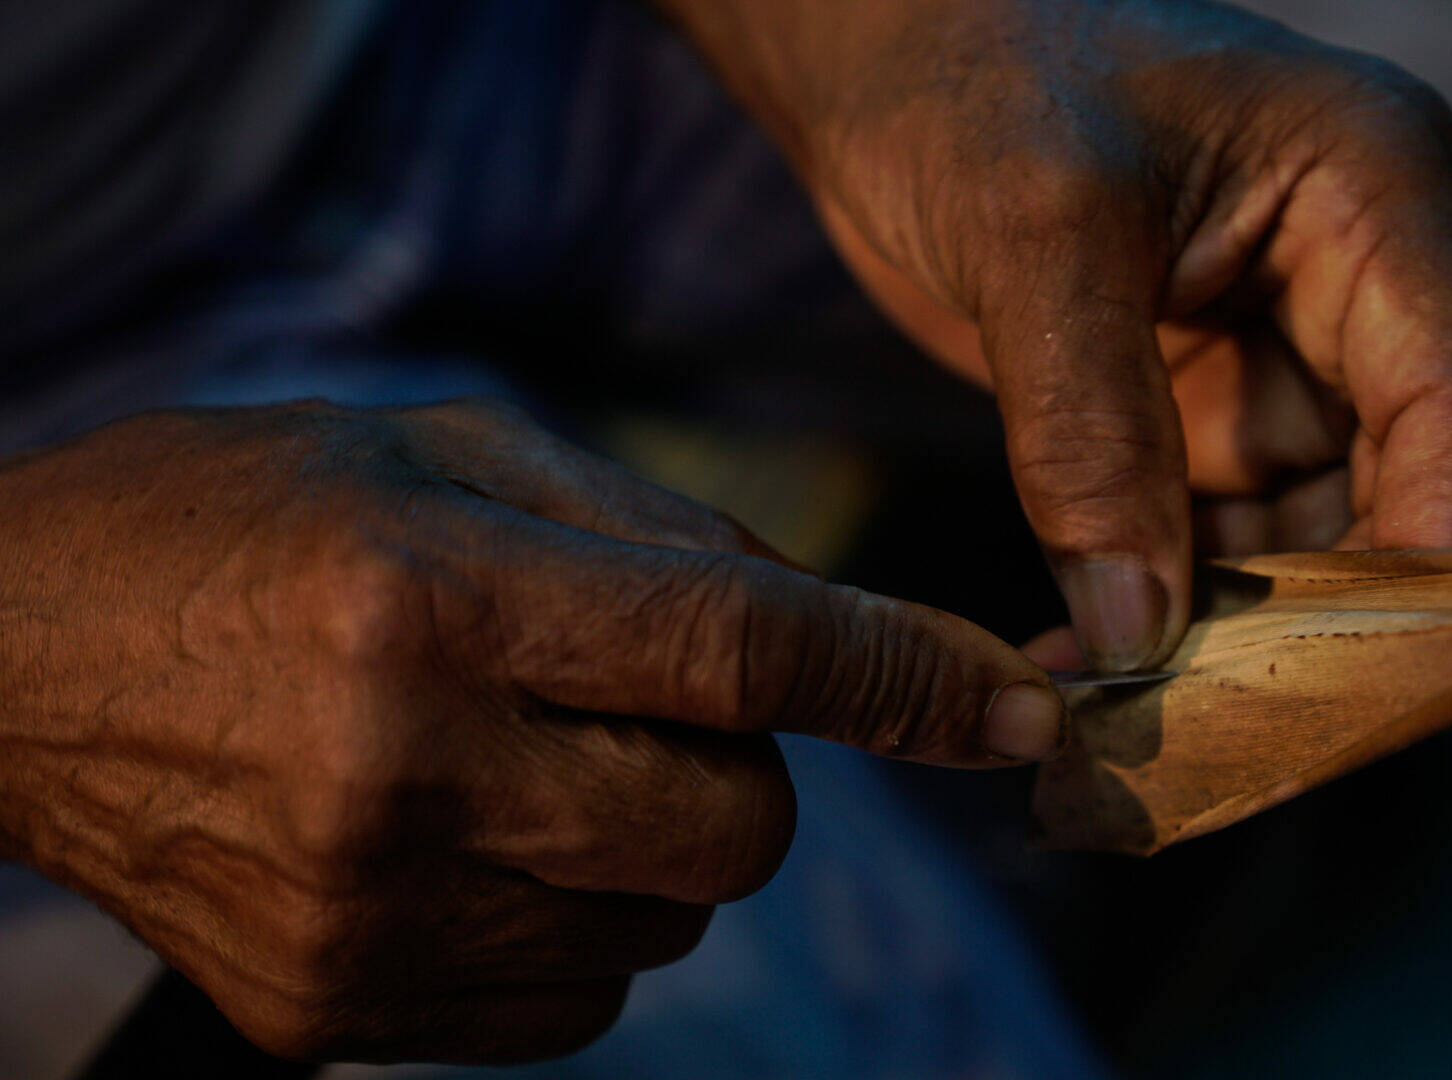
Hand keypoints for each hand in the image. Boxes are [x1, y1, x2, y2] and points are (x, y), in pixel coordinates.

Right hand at [0, 400, 1062, 1062]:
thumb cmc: (246, 519)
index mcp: (436, 598)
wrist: (10, 661)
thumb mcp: (445, 448)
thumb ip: (656, 530)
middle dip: (753, 768)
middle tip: (654, 703)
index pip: (744, 653)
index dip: (907, 680)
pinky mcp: (331, 1011)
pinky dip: (581, 921)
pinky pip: (578, 1000)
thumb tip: (836, 633)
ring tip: (527, 758)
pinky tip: (481, 838)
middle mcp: (405, 772)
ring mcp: (365, 918)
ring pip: (670, 928)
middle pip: (737, 828)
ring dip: (655, 845)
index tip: (1021, 709)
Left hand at [661, 0, 1451, 668]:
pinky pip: (1211, 537)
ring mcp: (1272, 352)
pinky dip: (1165, 606)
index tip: (1376, 677)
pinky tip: (1098, 666)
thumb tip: (1142, 636)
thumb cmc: (972, 72)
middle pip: (1400, 483)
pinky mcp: (1190, 407)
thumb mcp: (1038, 233)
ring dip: (1239, 630)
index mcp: (1372, 191)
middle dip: (1333, 613)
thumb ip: (1093, 436)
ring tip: (1150, 717)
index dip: (1439, 543)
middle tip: (1246, 727)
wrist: (877, 57)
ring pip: (1306, 531)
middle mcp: (1349, 280)